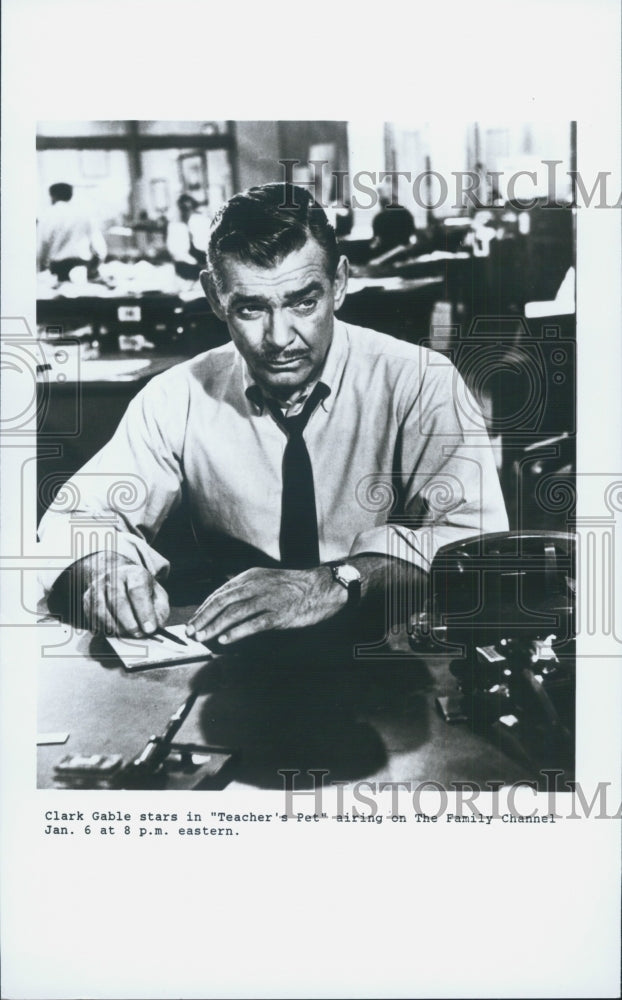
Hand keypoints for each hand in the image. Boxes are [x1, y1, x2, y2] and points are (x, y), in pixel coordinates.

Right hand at [82, 555, 169, 636]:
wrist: (122, 580)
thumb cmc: (142, 592)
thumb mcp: (158, 597)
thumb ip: (159, 610)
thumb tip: (153, 627)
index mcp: (134, 573)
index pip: (137, 590)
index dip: (143, 612)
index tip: (149, 629)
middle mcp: (113, 575)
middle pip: (118, 601)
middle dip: (129, 622)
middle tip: (138, 635)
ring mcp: (98, 585)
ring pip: (102, 610)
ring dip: (115, 627)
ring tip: (127, 635)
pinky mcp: (88, 597)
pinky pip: (92, 616)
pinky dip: (103, 628)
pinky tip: (114, 632)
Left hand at [185, 566, 345, 646]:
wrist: (323, 587)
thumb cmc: (295, 586)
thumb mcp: (266, 579)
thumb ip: (246, 588)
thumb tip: (224, 603)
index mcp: (251, 577)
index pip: (220, 593)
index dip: (204, 608)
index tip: (194, 621)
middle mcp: (257, 585)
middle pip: (223, 602)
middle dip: (205, 618)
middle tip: (192, 632)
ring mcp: (269, 599)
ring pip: (235, 613)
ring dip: (216, 626)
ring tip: (204, 637)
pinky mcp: (280, 614)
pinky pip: (254, 623)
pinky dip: (238, 632)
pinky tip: (226, 640)